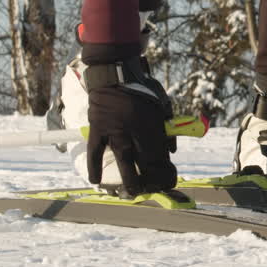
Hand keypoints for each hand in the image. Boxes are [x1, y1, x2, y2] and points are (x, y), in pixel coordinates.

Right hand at [83, 49, 177, 195]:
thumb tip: (171, 151)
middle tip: (151, 192)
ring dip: (129, 179)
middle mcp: (134, 132)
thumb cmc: (143, 90)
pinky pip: (95, 151)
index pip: (160, 156)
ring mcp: (115, 132)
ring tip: (131, 193)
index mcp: (152, 125)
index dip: (165, 172)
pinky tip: (96, 180)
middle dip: (150, 181)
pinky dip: (94, 166)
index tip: (170, 182)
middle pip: (144, 163)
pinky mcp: (98, 129)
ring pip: (123, 161)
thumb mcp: (164, 106)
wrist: (117, 73)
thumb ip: (169, 128)